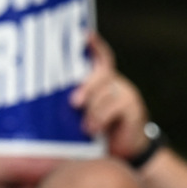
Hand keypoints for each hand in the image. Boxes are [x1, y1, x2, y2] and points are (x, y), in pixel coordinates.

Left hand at [69, 32, 150, 159]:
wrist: (123, 152)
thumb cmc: (95, 132)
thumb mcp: (81, 116)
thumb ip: (73, 105)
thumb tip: (52, 102)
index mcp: (99, 80)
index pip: (99, 57)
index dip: (94, 45)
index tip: (84, 35)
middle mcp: (113, 82)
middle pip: (101, 73)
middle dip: (87, 86)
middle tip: (74, 103)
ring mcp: (126, 93)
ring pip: (106, 92)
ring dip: (93, 111)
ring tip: (84, 128)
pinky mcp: (134, 108)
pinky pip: (117, 107)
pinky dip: (102, 119)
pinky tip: (93, 130)